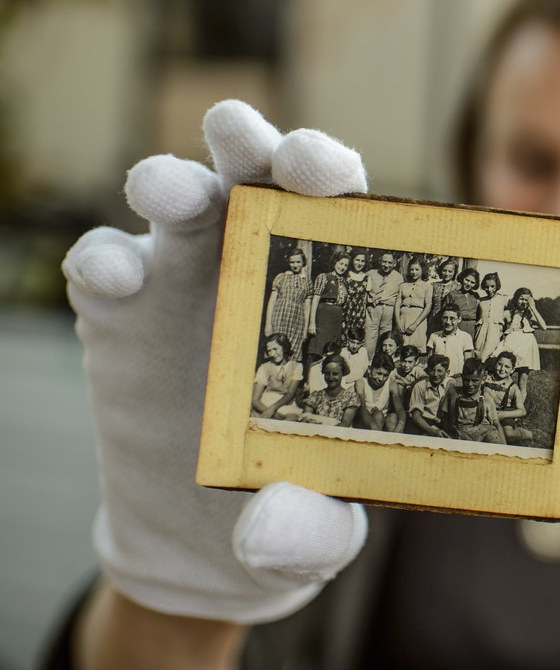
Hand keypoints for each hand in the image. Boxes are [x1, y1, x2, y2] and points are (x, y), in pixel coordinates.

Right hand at [63, 100, 369, 623]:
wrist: (213, 545)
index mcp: (332, 293)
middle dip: (248, 143)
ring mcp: (184, 287)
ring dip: (170, 181)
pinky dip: (103, 261)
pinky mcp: (119, 319)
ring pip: (174, 203)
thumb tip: (270, 530)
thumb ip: (307, 530)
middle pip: (254, 178)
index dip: (330, 174)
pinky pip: (102, 268)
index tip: (326, 171)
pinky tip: (117, 280)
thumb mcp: (319, 531)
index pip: (337, 210)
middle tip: (243, 135)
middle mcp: (260, 270)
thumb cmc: (298, 511)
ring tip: (172, 195)